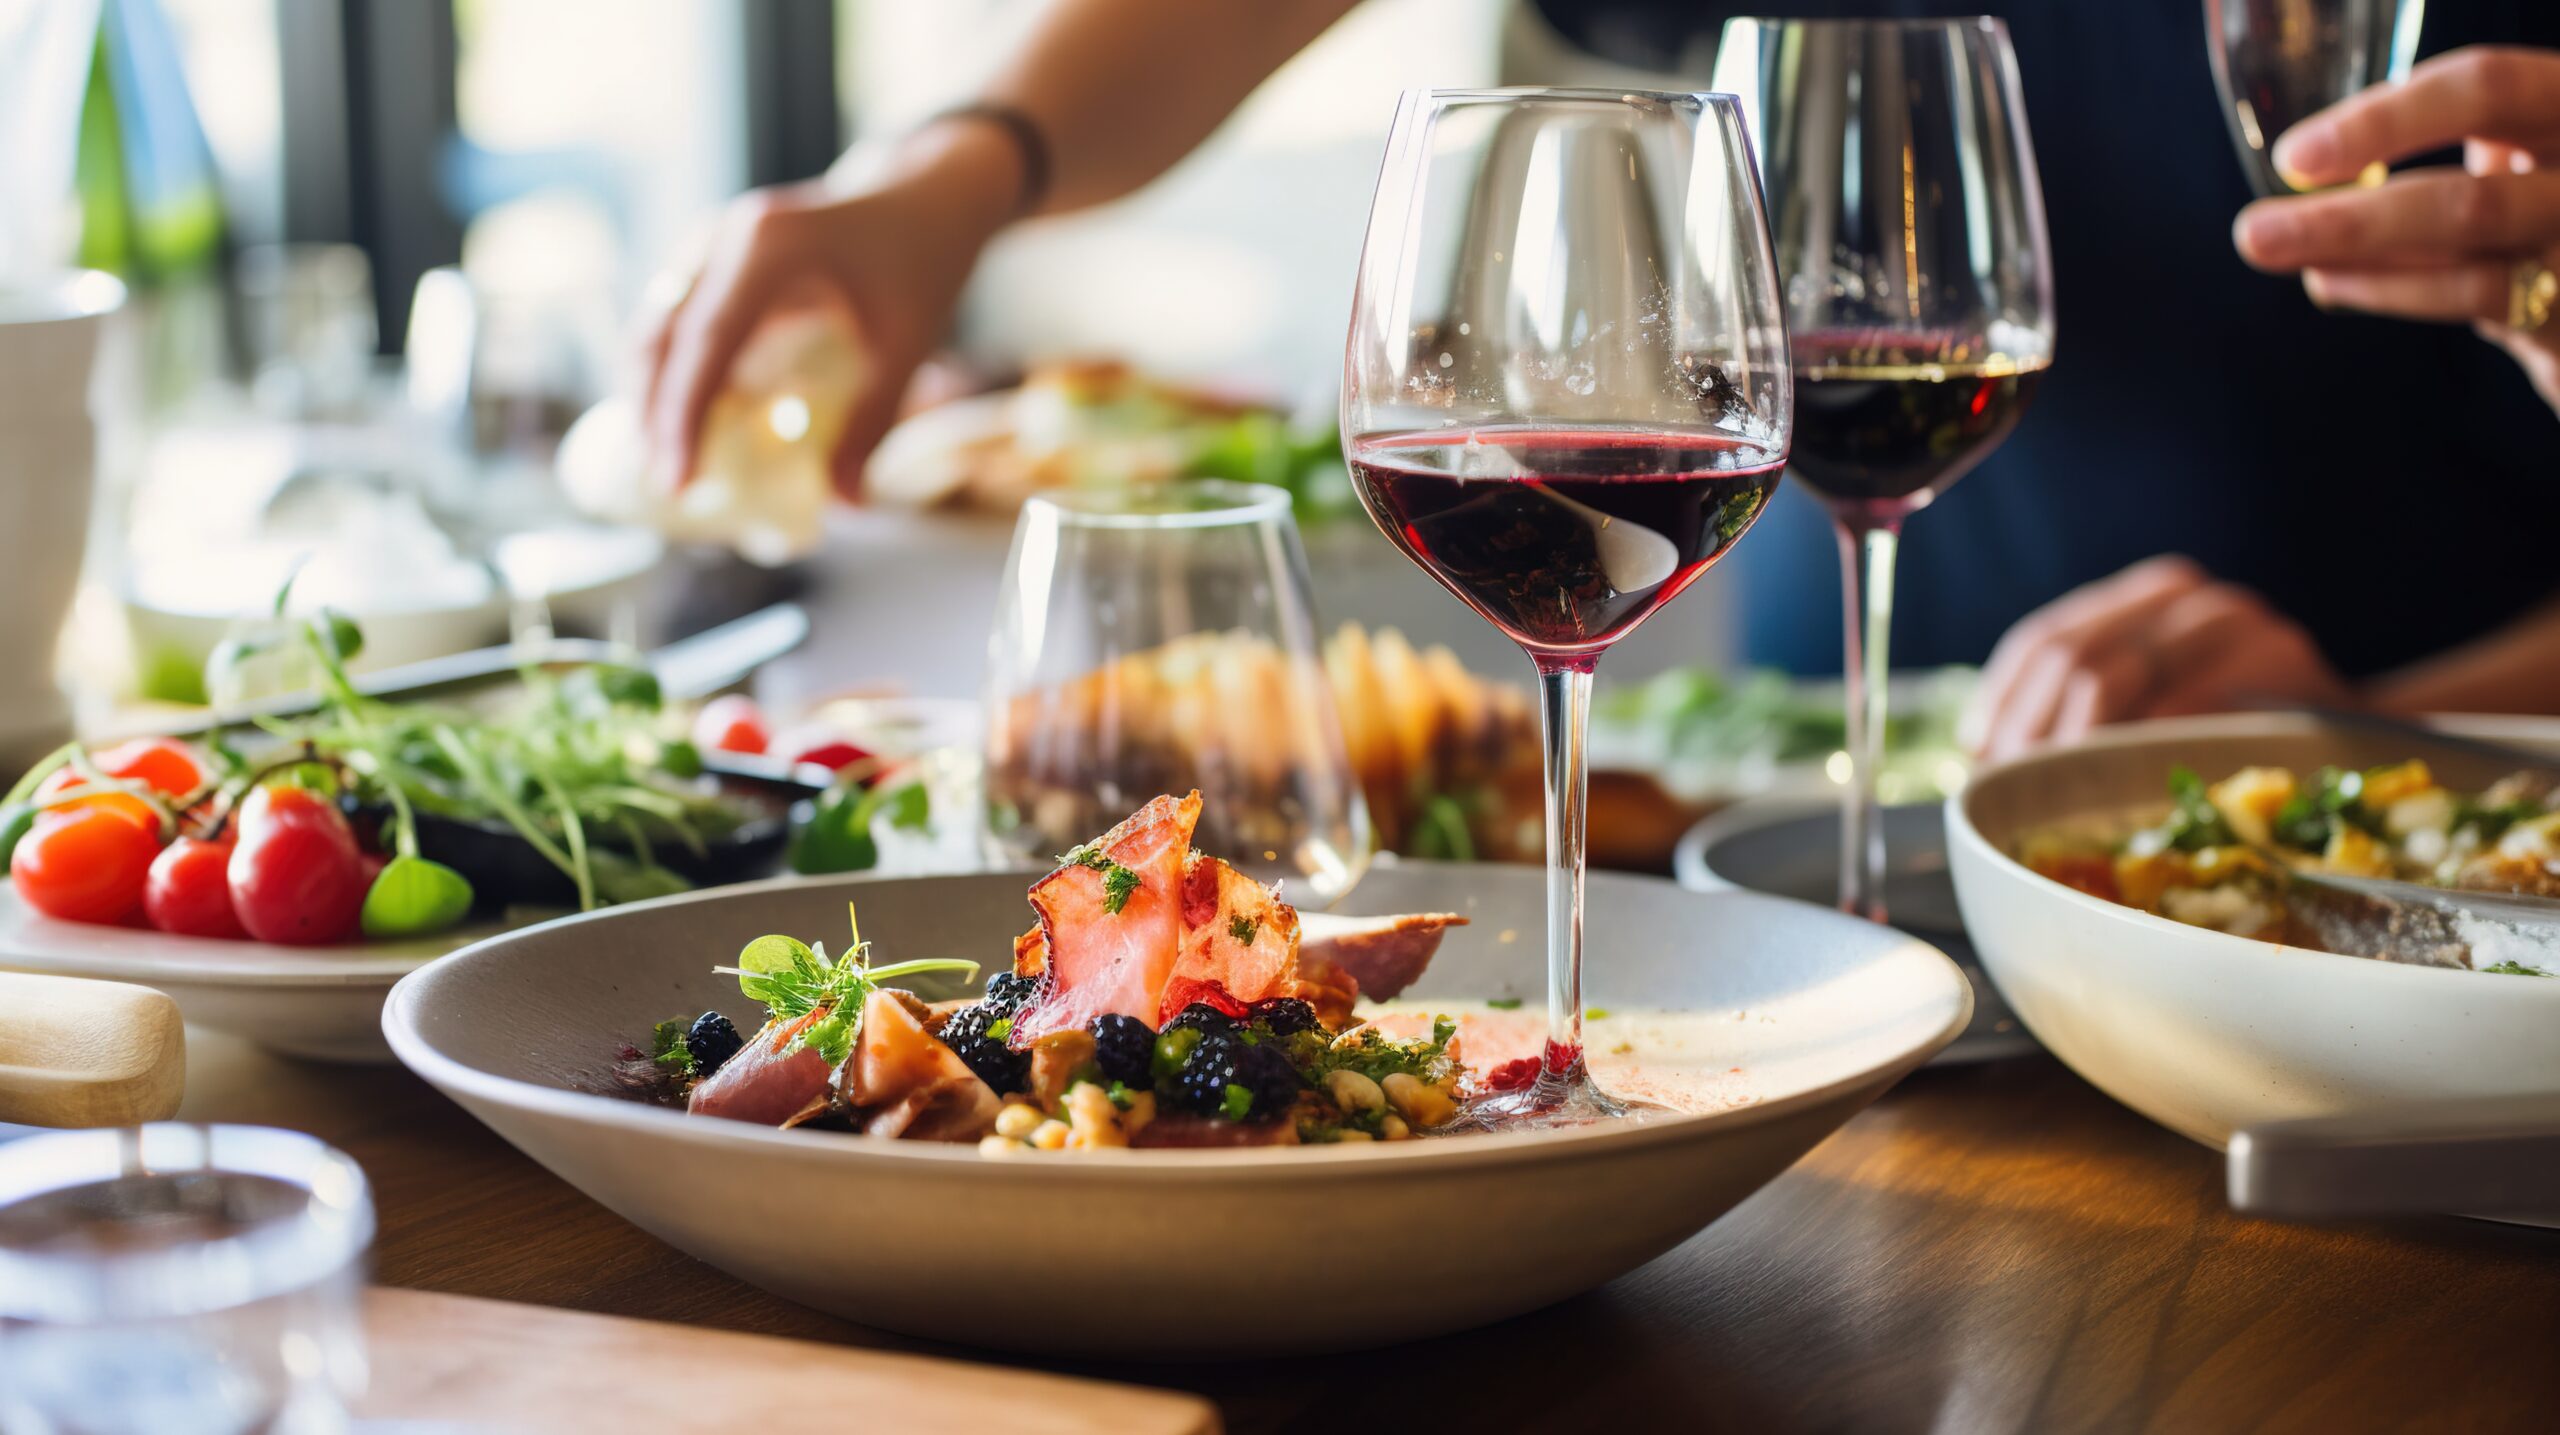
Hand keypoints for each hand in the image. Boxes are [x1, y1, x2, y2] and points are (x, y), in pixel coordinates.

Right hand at [637, 121, 1021, 494]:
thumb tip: (846, 506)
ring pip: (658, 324)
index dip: (684, 415)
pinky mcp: (716, 256)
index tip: (680, 479)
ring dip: (654, 392)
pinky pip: (679, 318)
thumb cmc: (922, 264)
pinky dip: (677, 370)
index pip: (707, 340)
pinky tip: (690, 423)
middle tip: (668, 483)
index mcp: (771, 246)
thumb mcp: (907, 347)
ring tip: (669, 461)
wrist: (926, 196)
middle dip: (656, 412)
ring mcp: (716, 240)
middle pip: (663, 333)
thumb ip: (873, 424)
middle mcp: (729, 235)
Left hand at [1960, 556, 2349, 761]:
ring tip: (2057, 790)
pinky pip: (2180, 700)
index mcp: (2138, 598)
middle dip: (2034, 729)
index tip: (1980, 752)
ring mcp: (2231, 615)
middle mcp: (2180, 592)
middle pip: (2070, 658)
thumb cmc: (2228, 729)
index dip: (2005, 699)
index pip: (2044, 640)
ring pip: (2109, 674)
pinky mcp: (2276, 651)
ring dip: (2074, 743)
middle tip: (2018, 785)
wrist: (2348, 729)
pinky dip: (2138, 743)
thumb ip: (2081, 706)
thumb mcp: (2148, 706)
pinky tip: (2120, 779)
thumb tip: (1980, 748)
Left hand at [2232, 46, 2559, 414]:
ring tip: (2281, 257)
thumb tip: (2311, 159)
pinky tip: (2334, 283)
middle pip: (2470, 200)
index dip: (2386, 121)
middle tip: (2255, 234)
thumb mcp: (2512, 141)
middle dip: (2350, 220)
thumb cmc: (2543, 192)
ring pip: (2469, 261)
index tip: (2297, 156)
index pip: (2487, 89)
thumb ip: (2443, 133)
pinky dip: (2393, 290)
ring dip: (2360, 262)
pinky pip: (2480, 302)